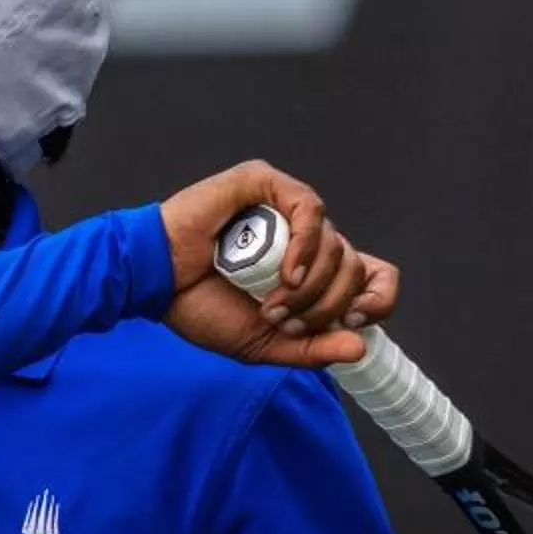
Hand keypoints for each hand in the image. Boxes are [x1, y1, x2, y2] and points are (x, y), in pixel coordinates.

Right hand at [155, 160, 397, 370]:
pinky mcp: (266, 184)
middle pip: (354, 266)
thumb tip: (360, 347)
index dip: (376, 300)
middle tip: (284, 321)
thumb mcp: (263, 344)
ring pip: (336, 243)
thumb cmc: (198, 306)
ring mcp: (287, 209)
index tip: (350, 322)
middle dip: (326, 305)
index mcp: (310, 271)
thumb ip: (311, 349)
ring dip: (309, 285)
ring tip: (271, 303)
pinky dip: (305, 245)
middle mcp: (305, 239)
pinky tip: (285, 272)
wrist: (156, 285)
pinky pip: (310, 207)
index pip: (373, 275)